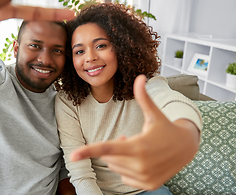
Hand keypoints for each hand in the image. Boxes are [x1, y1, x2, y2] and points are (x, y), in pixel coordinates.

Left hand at [70, 75, 199, 189]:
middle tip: (128, 139)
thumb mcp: (154, 114)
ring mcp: (145, 177)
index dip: (88, 151)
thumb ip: (143, 97)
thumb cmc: (166, 128)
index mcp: (138, 146)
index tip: (72, 155)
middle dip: (115, 148)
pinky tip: (142, 162)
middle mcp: (140, 164)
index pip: (107, 148)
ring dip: (120, 158)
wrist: (187, 148)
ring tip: (136, 149)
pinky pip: (125, 177)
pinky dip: (128, 169)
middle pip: (109, 158)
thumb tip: (140, 77)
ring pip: (116, 167)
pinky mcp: (149, 185)